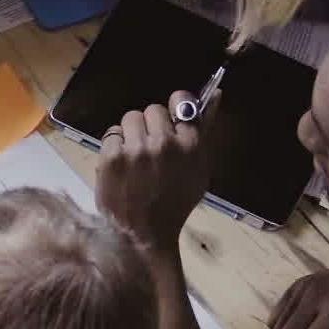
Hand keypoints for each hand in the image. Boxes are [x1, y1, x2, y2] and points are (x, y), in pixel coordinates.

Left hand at [92, 93, 213, 253]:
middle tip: (149, 150)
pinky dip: (114, 147)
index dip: (174, 106)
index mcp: (191, 145)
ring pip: (129, 119)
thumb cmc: (175, 203)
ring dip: (130, 134)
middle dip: (150, 126)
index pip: (182, 101)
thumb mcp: (199, 170)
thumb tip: (217, 94)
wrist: (145, 234)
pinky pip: (111, 134)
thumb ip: (204, 132)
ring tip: (133, 158)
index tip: (169, 118)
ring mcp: (137, 149)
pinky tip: (120, 166)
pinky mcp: (112, 157)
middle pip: (152, 110)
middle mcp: (165, 143)